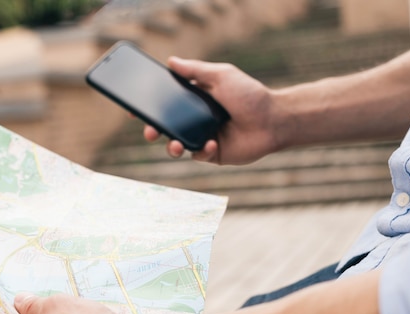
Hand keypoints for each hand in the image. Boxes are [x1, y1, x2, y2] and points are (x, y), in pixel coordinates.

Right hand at [145, 56, 283, 164]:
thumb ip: (196, 70)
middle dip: (154, 129)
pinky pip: (198, 155)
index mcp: (196, 100)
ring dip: (171, 145)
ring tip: (174, 144)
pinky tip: (213, 142)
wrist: (274, 120)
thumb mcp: (222, 75)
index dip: (151, 106)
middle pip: (167, 126)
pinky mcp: (215, 153)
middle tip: (149, 131)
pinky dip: (202, 150)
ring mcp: (205, 137)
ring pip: (177, 144)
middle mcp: (198, 119)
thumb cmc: (250, 95)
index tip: (135, 109)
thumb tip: (171, 61)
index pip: (168, 103)